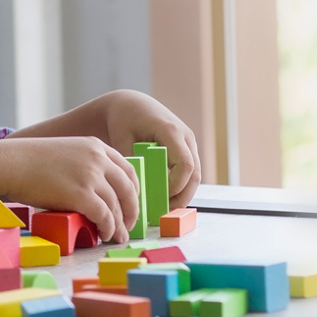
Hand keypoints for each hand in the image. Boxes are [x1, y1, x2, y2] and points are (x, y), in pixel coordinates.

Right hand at [0, 136, 140, 243]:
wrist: (10, 164)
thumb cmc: (29, 161)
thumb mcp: (64, 153)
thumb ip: (84, 165)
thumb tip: (96, 192)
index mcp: (95, 146)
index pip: (127, 169)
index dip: (133, 190)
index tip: (130, 203)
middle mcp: (97, 159)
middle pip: (127, 189)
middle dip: (132, 210)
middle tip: (128, 225)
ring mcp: (91, 177)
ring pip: (117, 206)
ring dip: (119, 224)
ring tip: (117, 236)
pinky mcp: (81, 195)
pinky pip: (104, 217)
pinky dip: (107, 228)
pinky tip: (103, 234)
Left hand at [96, 90, 202, 208]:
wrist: (131, 104)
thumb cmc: (124, 119)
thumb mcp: (121, 137)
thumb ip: (131, 160)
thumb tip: (136, 189)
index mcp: (171, 131)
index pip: (185, 165)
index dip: (176, 186)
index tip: (159, 198)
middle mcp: (185, 137)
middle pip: (195, 174)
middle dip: (181, 196)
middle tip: (163, 212)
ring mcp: (189, 143)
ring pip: (195, 175)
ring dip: (182, 194)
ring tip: (163, 209)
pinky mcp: (187, 149)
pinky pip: (189, 172)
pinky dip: (180, 186)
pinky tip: (165, 198)